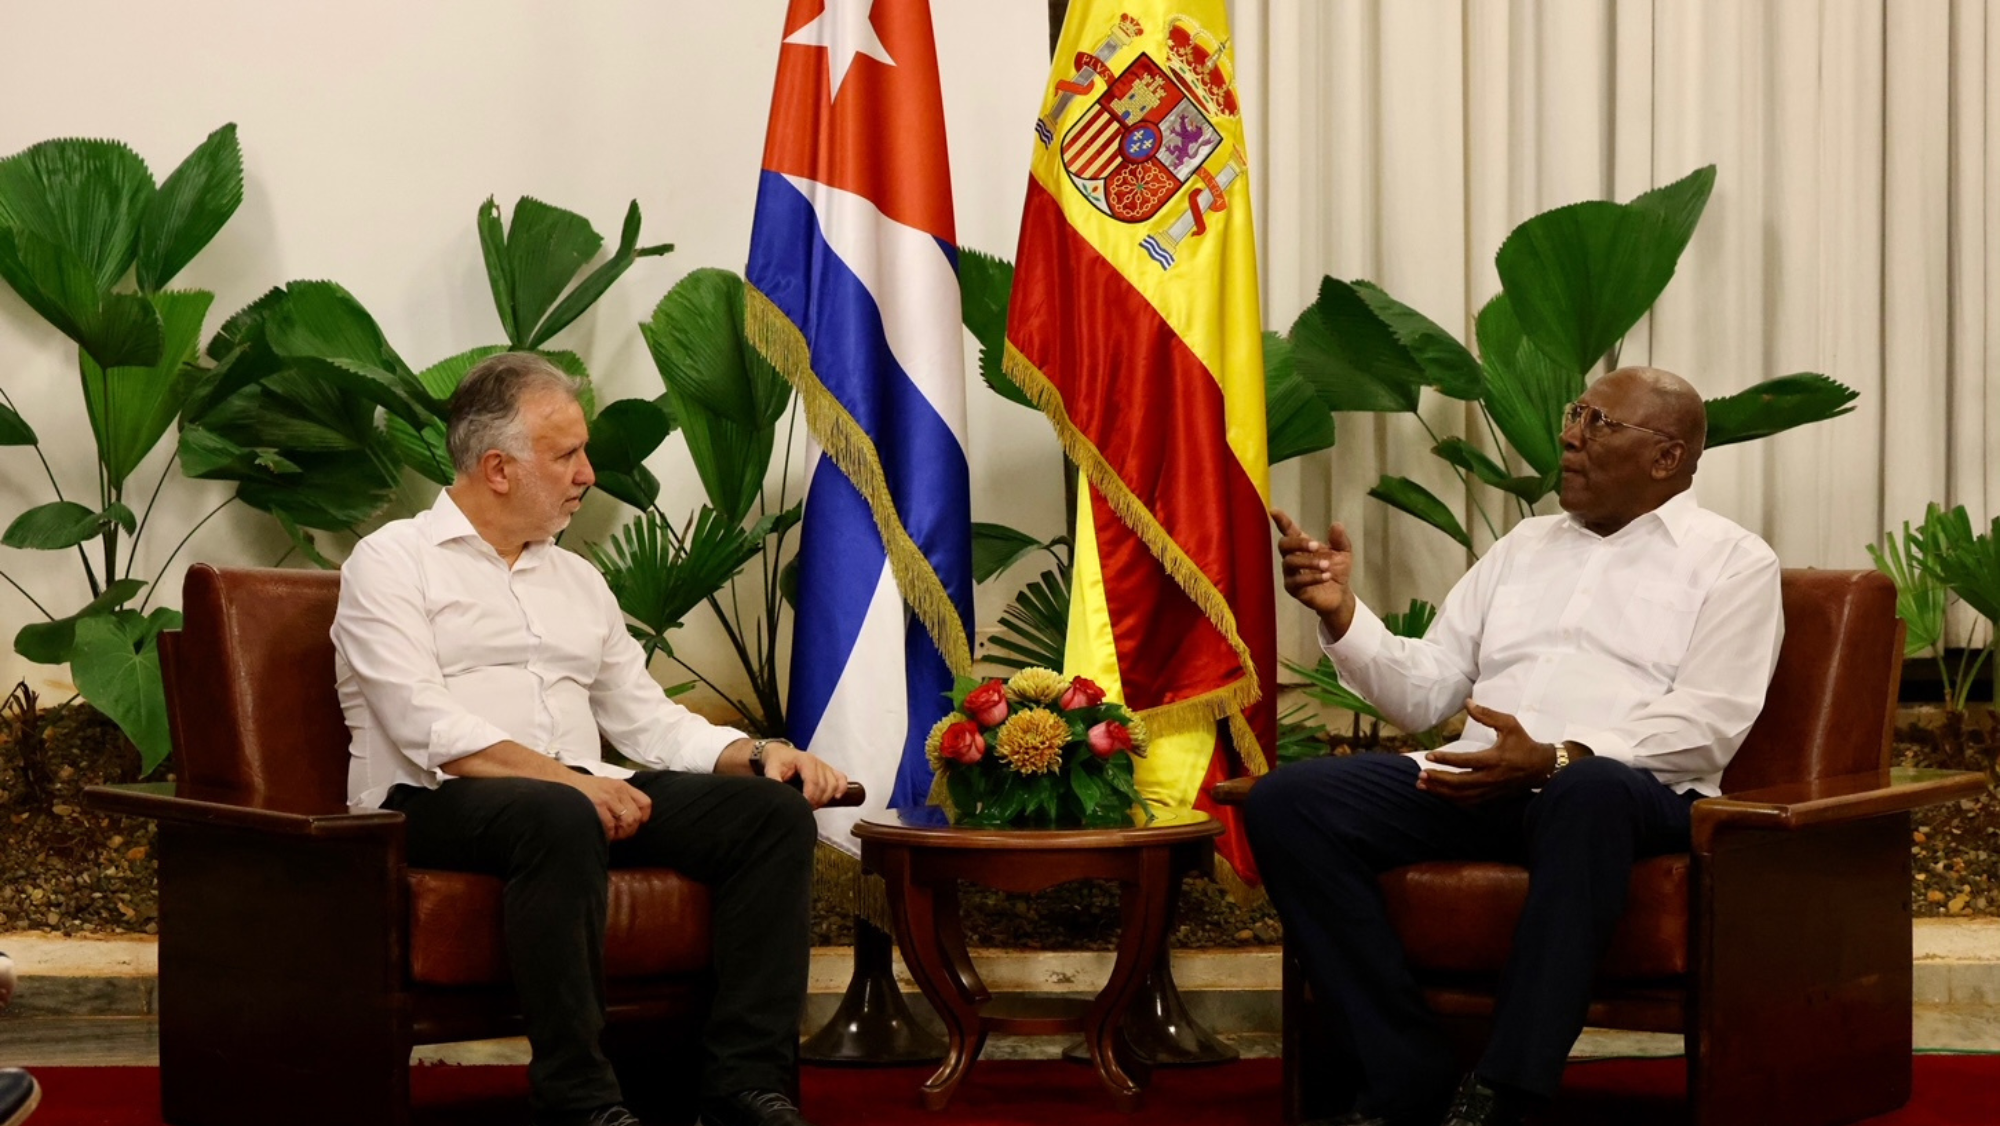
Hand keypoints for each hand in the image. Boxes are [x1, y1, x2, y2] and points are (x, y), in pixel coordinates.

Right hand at [570, 774, 652, 840]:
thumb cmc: (583, 788)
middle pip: (636, 816)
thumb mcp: (606, 785)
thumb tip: (630, 818)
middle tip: (620, 834)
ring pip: (627, 821)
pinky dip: (608, 834)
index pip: (645, 803)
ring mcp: (608, 798)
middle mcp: (617, 791)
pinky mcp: (597, 806)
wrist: (563, 781)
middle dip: (630, 830)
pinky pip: (610, 826)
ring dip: (620, 833)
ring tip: (611, 835)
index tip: (636, 824)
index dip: (643, 817)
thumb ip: (619, 797)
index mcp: (622, 786)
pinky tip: (601, 833)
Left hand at [759, 744, 849, 807]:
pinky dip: (841, 788)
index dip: (810, 797)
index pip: (813, 781)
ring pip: (833, 784)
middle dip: (816, 800)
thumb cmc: (777, 760)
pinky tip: (835, 797)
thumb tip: (777, 794)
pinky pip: (841, 779)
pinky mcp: (829, 770)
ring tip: (814, 805)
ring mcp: (825, 766)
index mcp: (805, 760)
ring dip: (826, 798)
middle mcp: (817, 762)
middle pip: (824, 785)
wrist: (780, 753)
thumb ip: (774, 781)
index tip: (803, 807)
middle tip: (806, 809)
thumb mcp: (771, 769)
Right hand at [1272, 508, 1356, 635]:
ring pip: (1290, 563)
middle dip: (1298, 543)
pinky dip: (1312, 577)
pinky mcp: (1293, 589)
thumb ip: (1340, 539)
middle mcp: (1293, 557)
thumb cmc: (1337, 570)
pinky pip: (1297, 582)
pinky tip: (1326, 576)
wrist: (1340, 594)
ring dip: (1309, 562)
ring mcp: (1291, 573)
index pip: (1288, 531)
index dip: (1281, 521)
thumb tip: (1336, 524)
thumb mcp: (1343, 552)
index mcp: (1303, 545)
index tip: (1274, 511)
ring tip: (1327, 566)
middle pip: (1284, 545)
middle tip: (1316, 546)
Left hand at [1416, 699, 1558, 804]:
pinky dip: (1452, 799)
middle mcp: (1491, 778)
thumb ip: (1487, 714)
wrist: (1541, 768)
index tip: (1430, 756)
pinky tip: (1439, 794)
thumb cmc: (1523, 744)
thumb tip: (1467, 703)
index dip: (1446, 759)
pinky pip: (1468, 802)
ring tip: (1423, 785)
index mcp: (1494, 759)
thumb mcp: (1509, 724)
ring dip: (1441, 792)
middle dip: (1438, 780)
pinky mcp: (1491, 797)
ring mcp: (1491, 790)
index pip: (1465, 761)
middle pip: (1459, 783)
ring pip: (1462, 796)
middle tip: (1420, 775)